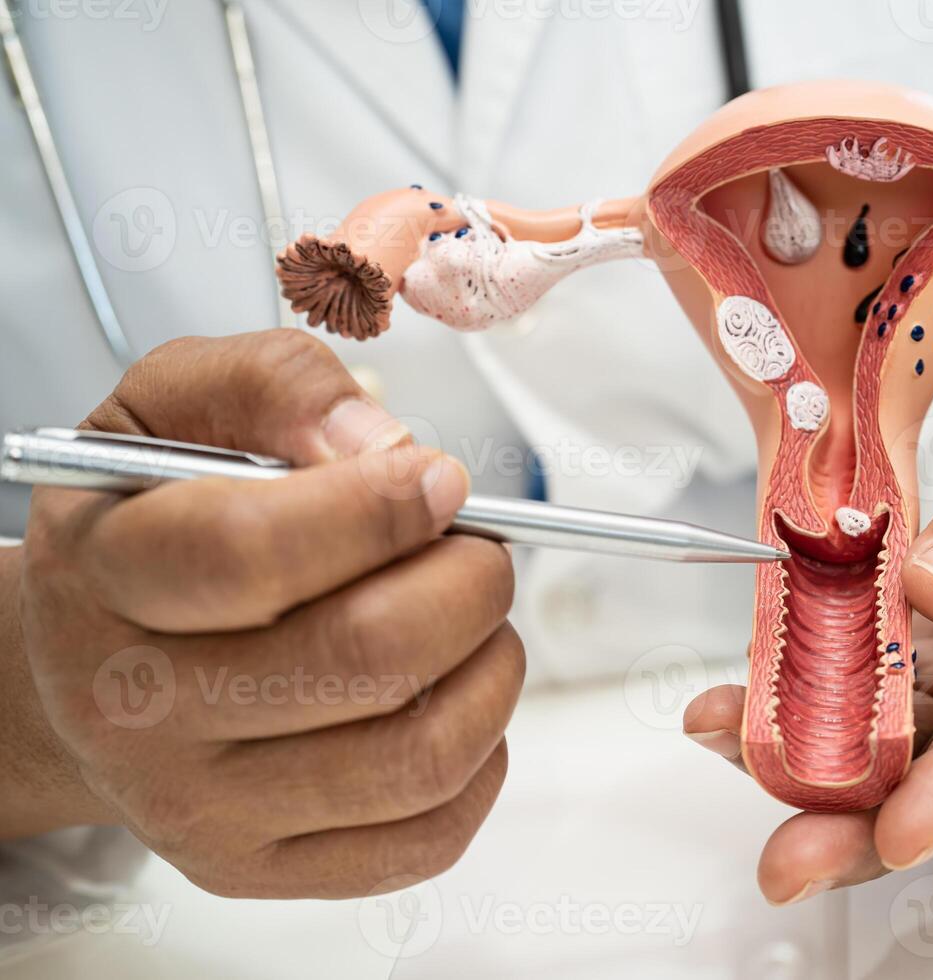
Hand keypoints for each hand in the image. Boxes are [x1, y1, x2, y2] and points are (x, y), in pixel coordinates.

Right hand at [13, 331, 522, 897]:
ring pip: (416, 755)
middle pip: (364, 655)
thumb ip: (276, 387)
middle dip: (467, 582)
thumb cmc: (150, 524)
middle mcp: (137, 706)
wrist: (89, 662)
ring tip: (473, 618)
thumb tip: (382, 446)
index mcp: (105, 572)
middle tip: (477, 550)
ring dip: (491, 667)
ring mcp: (199, 805)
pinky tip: (453, 696)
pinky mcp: (258, 866)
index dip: (377, 509)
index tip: (440, 480)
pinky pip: (426, 836)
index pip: (249, 552)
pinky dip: (483, 757)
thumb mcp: (175, 406)